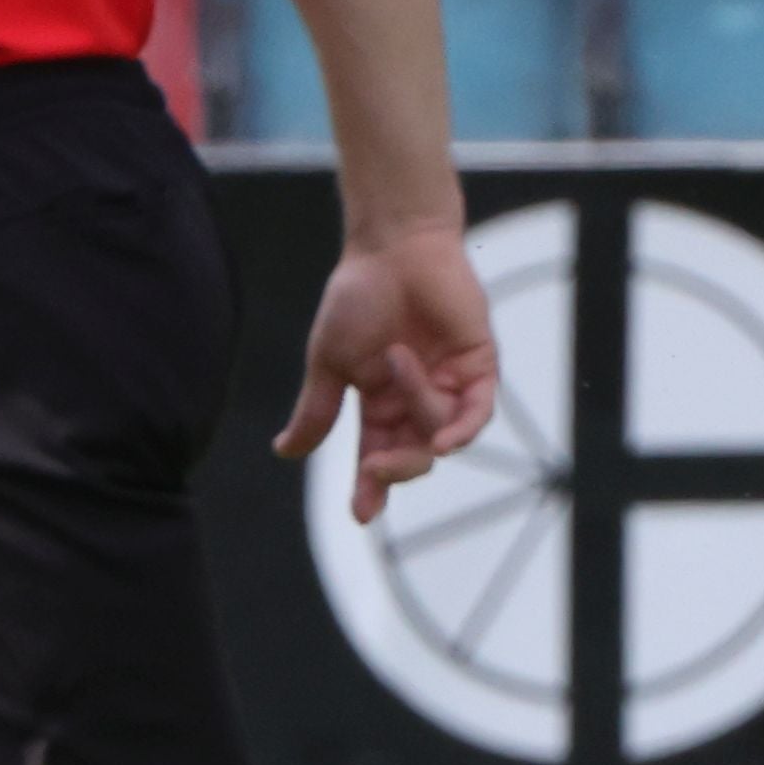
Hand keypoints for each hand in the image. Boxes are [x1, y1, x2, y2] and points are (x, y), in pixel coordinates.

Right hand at [278, 213, 501, 522]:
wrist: (392, 249)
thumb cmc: (356, 298)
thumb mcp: (328, 362)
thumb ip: (317, 410)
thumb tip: (285, 452)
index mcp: (379, 402)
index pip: (376, 455)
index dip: (370, 487)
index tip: (361, 515)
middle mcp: (417, 399)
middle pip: (412, 457)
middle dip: (394, 470)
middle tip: (374, 468)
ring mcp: (450, 384)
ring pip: (439, 432)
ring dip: (416, 411)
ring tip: (396, 360)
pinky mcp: (478, 366)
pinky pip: (476, 412)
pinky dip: (462, 430)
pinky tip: (443, 443)